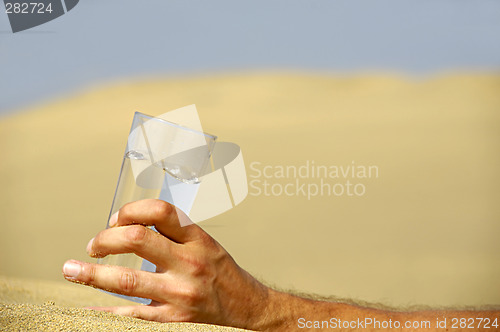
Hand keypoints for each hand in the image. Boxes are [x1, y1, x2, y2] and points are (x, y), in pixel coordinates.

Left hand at [62, 199, 273, 329]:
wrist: (245, 304)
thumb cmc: (220, 269)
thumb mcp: (203, 241)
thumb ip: (171, 232)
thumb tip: (126, 226)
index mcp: (196, 238)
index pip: (159, 211)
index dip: (129, 210)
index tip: (115, 219)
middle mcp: (189, 261)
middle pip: (136, 240)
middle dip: (105, 239)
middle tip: (93, 245)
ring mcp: (180, 291)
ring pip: (126, 279)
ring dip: (92, 274)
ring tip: (71, 271)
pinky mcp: (173, 317)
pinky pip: (132, 314)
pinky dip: (106, 311)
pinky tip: (88, 308)